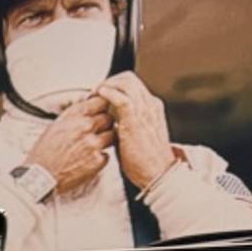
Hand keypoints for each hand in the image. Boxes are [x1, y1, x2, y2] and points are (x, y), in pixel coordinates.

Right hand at [25, 95, 113, 196]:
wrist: (39, 177)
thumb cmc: (44, 153)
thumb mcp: (55, 126)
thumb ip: (75, 116)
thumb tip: (89, 108)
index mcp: (74, 116)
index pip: (101, 101)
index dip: (102, 106)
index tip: (101, 111)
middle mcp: (85, 126)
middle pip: (109, 118)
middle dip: (104, 124)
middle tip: (96, 132)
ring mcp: (93, 144)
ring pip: (112, 134)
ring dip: (105, 139)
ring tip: (91, 147)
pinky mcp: (97, 160)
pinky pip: (107, 154)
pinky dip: (99, 157)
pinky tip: (86, 160)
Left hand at [97, 72, 175, 187]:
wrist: (157, 172)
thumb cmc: (144, 160)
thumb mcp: (134, 136)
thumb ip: (125, 124)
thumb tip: (109, 120)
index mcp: (151, 108)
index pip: (132, 85)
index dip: (113, 86)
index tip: (99, 96)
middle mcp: (149, 105)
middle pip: (129, 78)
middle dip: (108, 81)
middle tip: (94, 93)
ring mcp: (144, 110)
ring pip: (126, 82)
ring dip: (106, 85)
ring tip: (94, 96)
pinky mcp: (136, 120)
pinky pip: (122, 98)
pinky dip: (108, 94)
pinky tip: (98, 98)